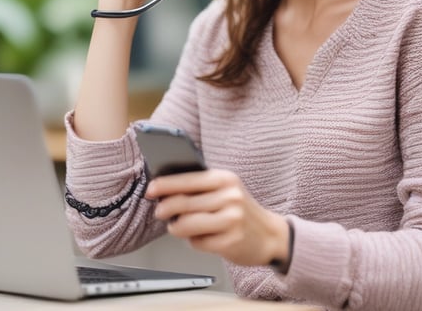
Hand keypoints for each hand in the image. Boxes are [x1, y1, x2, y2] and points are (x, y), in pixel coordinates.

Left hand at [145, 169, 290, 267]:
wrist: (271, 235)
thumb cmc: (240, 210)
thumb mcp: (225, 190)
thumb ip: (200, 188)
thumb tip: (164, 190)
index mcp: (225, 179)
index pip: (188, 179)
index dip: (165, 185)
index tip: (150, 189)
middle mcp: (230, 197)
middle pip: (183, 203)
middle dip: (165, 209)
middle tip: (160, 213)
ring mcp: (231, 219)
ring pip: (186, 224)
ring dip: (176, 227)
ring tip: (178, 227)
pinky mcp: (231, 241)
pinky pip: (198, 242)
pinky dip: (194, 241)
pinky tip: (203, 237)